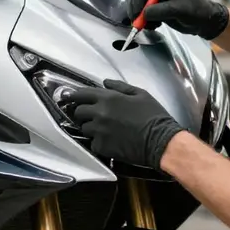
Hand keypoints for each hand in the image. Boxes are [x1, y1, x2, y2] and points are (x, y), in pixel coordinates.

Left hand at [68, 79, 186, 169]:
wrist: (161, 141)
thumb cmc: (154, 115)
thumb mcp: (140, 94)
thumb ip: (120, 86)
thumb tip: (104, 82)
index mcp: (108, 98)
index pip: (82, 94)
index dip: (73, 95)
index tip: (68, 97)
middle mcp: (99, 113)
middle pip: (79, 112)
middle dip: (83, 112)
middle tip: (91, 115)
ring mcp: (99, 131)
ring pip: (84, 128)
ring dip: (90, 128)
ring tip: (102, 129)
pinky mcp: (102, 147)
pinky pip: (93, 143)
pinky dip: (99, 142)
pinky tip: (109, 141)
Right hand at [128, 0, 228, 40]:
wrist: (204, 23)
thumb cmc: (196, 11)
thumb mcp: (180, 10)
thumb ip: (161, 10)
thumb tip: (144, 14)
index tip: (138, 10)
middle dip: (136, 7)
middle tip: (136, 21)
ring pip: (139, 5)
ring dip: (140, 16)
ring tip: (151, 26)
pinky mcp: (155, 9)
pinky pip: (143, 14)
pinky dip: (144, 21)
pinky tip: (154, 26)